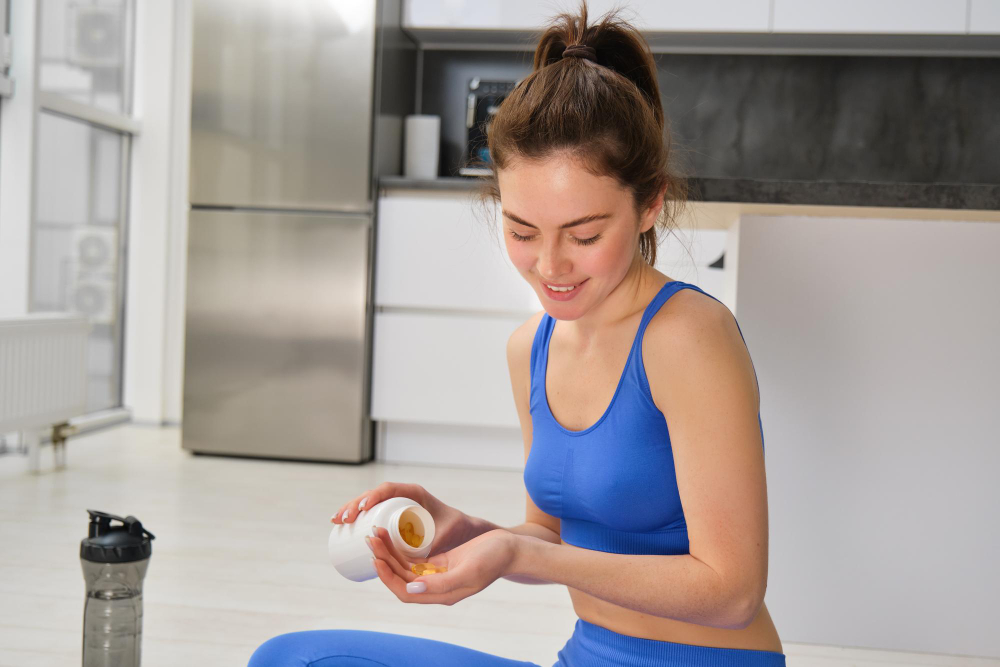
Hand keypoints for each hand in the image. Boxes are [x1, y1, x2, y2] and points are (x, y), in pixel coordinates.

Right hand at [331, 481, 476, 554]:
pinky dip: (355, 514)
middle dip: (355, 504)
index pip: (389, 489)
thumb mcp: (446, 534)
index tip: (362, 510)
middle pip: (374, 495)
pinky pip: (370, 510)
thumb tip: (421, 563)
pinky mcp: (392, 514)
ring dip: (350, 508)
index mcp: (414, 493)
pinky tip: (341, 522)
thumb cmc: (456, 529)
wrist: (461, 529)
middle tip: (343, 520)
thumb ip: (437, 545)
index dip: (373, 497)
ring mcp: (396, 503)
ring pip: (369, 502)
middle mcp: (403, 495)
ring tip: (336, 521)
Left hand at [367, 527, 515, 605]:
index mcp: (443, 594)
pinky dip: (401, 549)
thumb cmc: (494, 558)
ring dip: (389, 553)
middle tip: (371, 538)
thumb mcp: (469, 570)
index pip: (405, 593)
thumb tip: (412, 587)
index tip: (377, 559)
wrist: (510, 549)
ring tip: (376, 533)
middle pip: (401, 579)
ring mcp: (437, 575)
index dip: (388, 578)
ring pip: (405, 568)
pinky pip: (414, 559)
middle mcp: (436, 587)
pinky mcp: (440, 562)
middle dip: (384, 560)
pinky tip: (391, 536)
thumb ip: (442, 583)